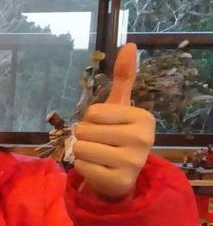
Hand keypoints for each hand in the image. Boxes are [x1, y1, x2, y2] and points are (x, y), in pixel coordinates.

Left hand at [72, 43, 154, 201]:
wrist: (122, 173)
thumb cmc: (117, 134)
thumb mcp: (120, 106)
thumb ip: (123, 78)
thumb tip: (129, 44)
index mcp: (143, 118)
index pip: (93, 112)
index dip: (91, 119)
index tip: (106, 126)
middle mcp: (143, 139)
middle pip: (85, 130)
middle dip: (85, 136)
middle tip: (101, 143)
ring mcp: (133, 162)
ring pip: (81, 149)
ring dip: (82, 153)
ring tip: (99, 156)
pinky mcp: (119, 181)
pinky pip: (81, 167)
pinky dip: (83, 168)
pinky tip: (98, 169)